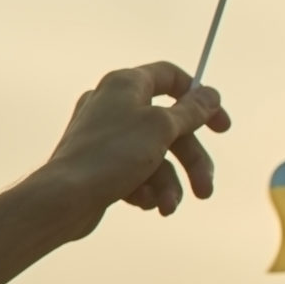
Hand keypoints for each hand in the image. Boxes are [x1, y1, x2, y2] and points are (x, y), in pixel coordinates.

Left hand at [40, 62, 229, 236]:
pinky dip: (146, 189)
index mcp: (125, 84)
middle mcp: (114, 105)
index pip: (170, 77)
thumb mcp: (161, 128)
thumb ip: (191, 111)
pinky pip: (136, 171)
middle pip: (170, 127)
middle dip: (191, 162)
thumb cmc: (112, 155)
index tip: (220, 126)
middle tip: (206, 187)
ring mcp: (105, 136)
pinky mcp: (100, 164)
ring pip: (156, 156)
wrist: (63, 199)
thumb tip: (210, 94)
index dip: (199, 98)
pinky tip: (143, 203)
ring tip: (168, 206)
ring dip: (169, 184)